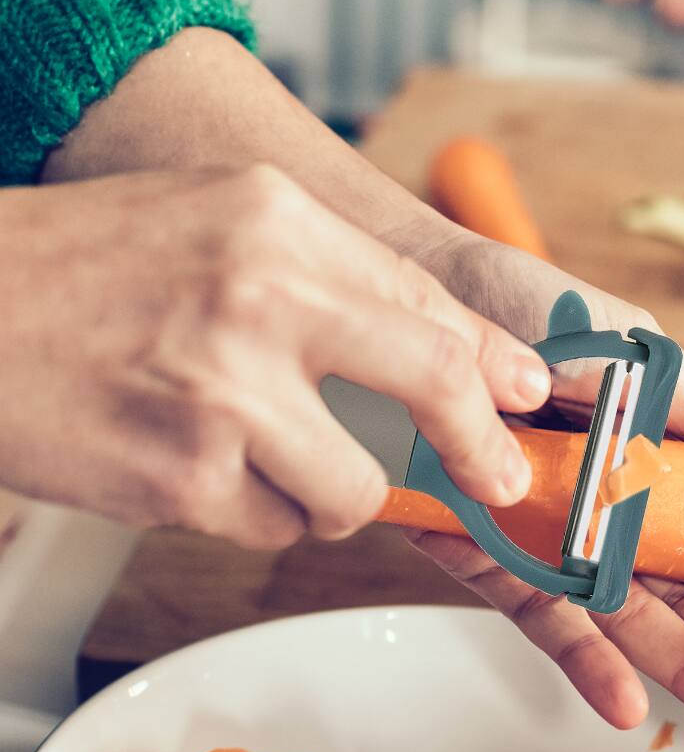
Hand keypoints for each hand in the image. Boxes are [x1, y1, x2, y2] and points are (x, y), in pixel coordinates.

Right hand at [0, 168, 549, 547]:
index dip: (495, 361)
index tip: (526, 396)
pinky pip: (274, 527)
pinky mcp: (185, 481)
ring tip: (256, 454)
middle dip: (476, 445)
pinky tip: (195, 466)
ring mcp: (224, 396)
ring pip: (351, 490)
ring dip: (325, 492)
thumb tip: (437, 351)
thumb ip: (333, 282)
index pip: (428, 302)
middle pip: (430, 383)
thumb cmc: (89, 271)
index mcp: (278, 224)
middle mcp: (260, 300)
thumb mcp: (224, 229)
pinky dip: (254, 511)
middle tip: (489, 478)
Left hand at [410, 236, 683, 745]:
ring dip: (680, 667)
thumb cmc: (540, 315)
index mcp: (659, 467)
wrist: (437, 298)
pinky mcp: (491, 553)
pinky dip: (584, 660)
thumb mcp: (640, 358)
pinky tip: (628, 703)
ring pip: (623, 618)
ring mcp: (554, 539)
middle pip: (681, 593)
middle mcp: (612, 512)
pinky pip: (541, 614)